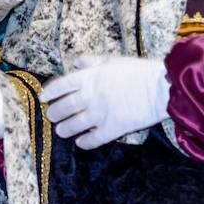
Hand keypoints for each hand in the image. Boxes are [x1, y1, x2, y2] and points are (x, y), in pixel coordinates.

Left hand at [40, 55, 169, 149]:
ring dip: (65, 129)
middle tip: (52, 116)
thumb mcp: (113, 60)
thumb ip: (92, 61)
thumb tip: (75, 61)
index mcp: (90, 77)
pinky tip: (80, 143)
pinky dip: (84, 142)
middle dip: (55, 113)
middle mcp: (90, 96)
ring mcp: (100, 114)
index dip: (49, 92)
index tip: (42, 98)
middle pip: (64, 107)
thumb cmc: (138, 71)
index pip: (61, 85)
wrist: (160, 88)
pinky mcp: (113, 128)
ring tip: (61, 131)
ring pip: (74, 125)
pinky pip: (93, 139)